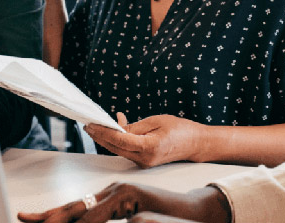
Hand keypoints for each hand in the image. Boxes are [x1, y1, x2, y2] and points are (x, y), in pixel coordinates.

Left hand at [17, 182, 230, 222]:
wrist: (198, 216)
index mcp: (110, 200)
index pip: (74, 210)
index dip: (48, 216)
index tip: (26, 219)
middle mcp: (113, 192)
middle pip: (73, 209)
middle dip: (47, 218)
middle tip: (22, 220)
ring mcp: (124, 194)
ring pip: (85, 214)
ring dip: (62, 221)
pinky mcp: (135, 200)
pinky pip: (105, 216)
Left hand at [85, 113, 207, 167]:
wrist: (195, 143)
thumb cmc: (179, 129)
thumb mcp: (156, 121)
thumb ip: (135, 126)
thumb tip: (116, 128)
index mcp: (148, 147)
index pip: (119, 140)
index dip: (103, 131)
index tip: (92, 124)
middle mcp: (144, 159)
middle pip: (115, 147)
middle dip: (100, 136)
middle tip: (88, 124)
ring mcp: (144, 162)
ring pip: (119, 150)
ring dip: (108, 138)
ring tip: (97, 125)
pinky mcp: (144, 161)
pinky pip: (127, 150)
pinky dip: (119, 139)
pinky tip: (118, 126)